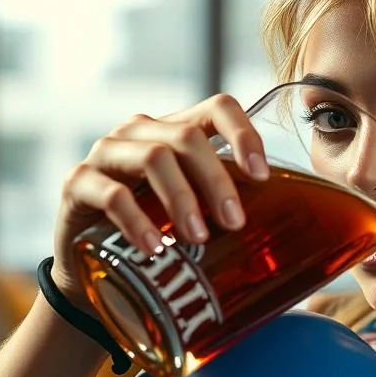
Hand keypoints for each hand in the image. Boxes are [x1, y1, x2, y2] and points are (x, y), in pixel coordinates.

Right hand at [51, 93, 269, 307]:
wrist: (93, 269)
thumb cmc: (157, 234)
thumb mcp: (195, 215)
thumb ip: (232, 212)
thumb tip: (298, 242)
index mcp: (176, 132)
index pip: (217, 108)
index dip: (243, 133)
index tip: (262, 175)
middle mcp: (140, 132)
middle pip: (186, 137)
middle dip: (217, 181)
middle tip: (235, 223)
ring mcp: (106, 154)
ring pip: (153, 158)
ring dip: (182, 199)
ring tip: (198, 237)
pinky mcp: (77, 184)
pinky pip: (112, 194)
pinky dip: (138, 222)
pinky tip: (155, 248)